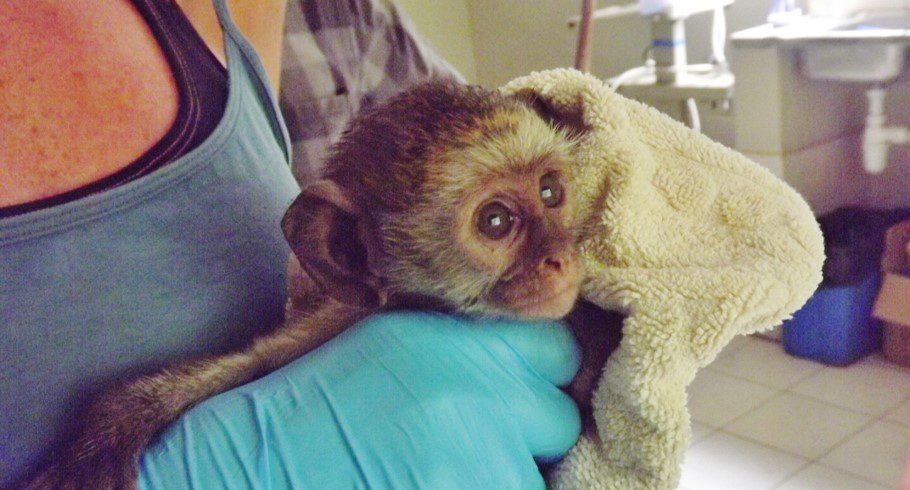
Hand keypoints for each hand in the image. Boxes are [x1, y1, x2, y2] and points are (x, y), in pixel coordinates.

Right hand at [138, 311, 580, 488]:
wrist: (258, 459)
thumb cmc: (325, 397)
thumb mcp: (396, 341)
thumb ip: (469, 343)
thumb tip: (526, 360)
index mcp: (462, 341)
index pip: (557, 348)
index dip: (537, 371)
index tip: (516, 386)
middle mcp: (482, 398)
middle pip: (555, 417)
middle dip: (524, 431)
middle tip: (472, 437)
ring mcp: (479, 464)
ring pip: (533, 475)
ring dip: (504, 473)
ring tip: (444, 467)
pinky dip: (481, 488)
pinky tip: (429, 480)